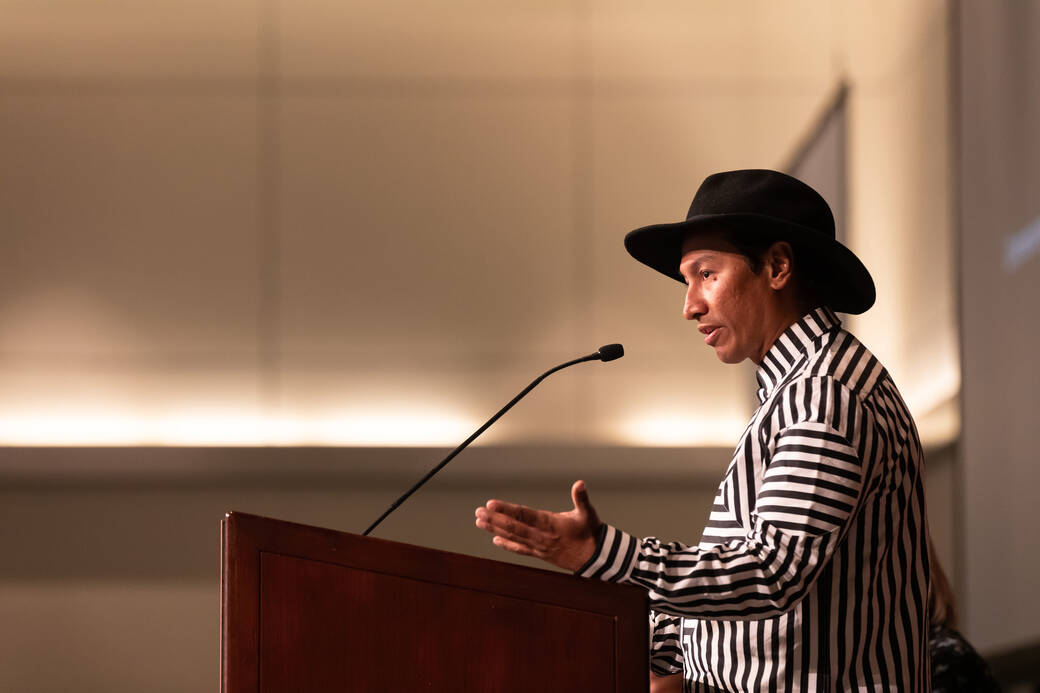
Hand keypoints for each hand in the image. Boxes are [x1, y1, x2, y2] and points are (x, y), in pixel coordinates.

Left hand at [474, 480, 601, 571]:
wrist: (595, 559)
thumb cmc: (590, 533)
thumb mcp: (588, 513)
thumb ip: (581, 498)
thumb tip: (580, 484)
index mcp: (550, 524)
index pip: (524, 515)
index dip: (506, 510)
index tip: (491, 504)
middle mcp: (541, 537)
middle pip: (513, 527)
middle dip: (494, 519)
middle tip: (479, 511)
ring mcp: (538, 547)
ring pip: (513, 537)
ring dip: (495, 529)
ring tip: (480, 522)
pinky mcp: (539, 553)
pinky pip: (520, 549)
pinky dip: (507, 544)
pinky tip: (495, 539)